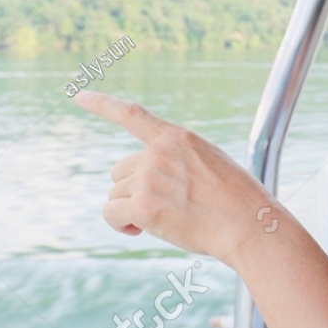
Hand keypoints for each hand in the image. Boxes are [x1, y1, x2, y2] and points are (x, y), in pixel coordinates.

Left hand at [74, 90, 277, 259]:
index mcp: (178, 138)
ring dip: (130, 210)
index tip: (80, 96)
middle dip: (133, 191)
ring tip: (161, 221)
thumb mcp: (211, 165)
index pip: (131, 114)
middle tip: (161, 209)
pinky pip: (112, 213)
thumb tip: (147, 183)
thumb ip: (178, 163)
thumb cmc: (237, 203)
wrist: (248, 226)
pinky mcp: (143, 205)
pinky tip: (140, 231)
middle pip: (120, 171)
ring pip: (116, 194)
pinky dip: (121, 224)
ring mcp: (149, 178)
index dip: (102, 104)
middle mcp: (159, 153)